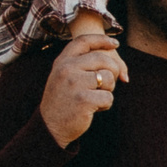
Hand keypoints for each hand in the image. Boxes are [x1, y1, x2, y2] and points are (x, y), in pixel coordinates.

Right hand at [40, 31, 123, 146]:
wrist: (50, 126)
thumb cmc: (63, 100)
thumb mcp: (65, 77)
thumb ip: (81, 64)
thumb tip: (115, 56)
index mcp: (62, 61)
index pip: (83, 41)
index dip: (102, 40)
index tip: (115, 44)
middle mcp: (67, 69)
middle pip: (103, 59)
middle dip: (112, 71)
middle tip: (108, 84)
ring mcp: (75, 84)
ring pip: (109, 77)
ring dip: (108, 89)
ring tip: (96, 97)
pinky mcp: (84, 100)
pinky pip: (108, 97)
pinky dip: (106, 104)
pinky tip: (94, 108)